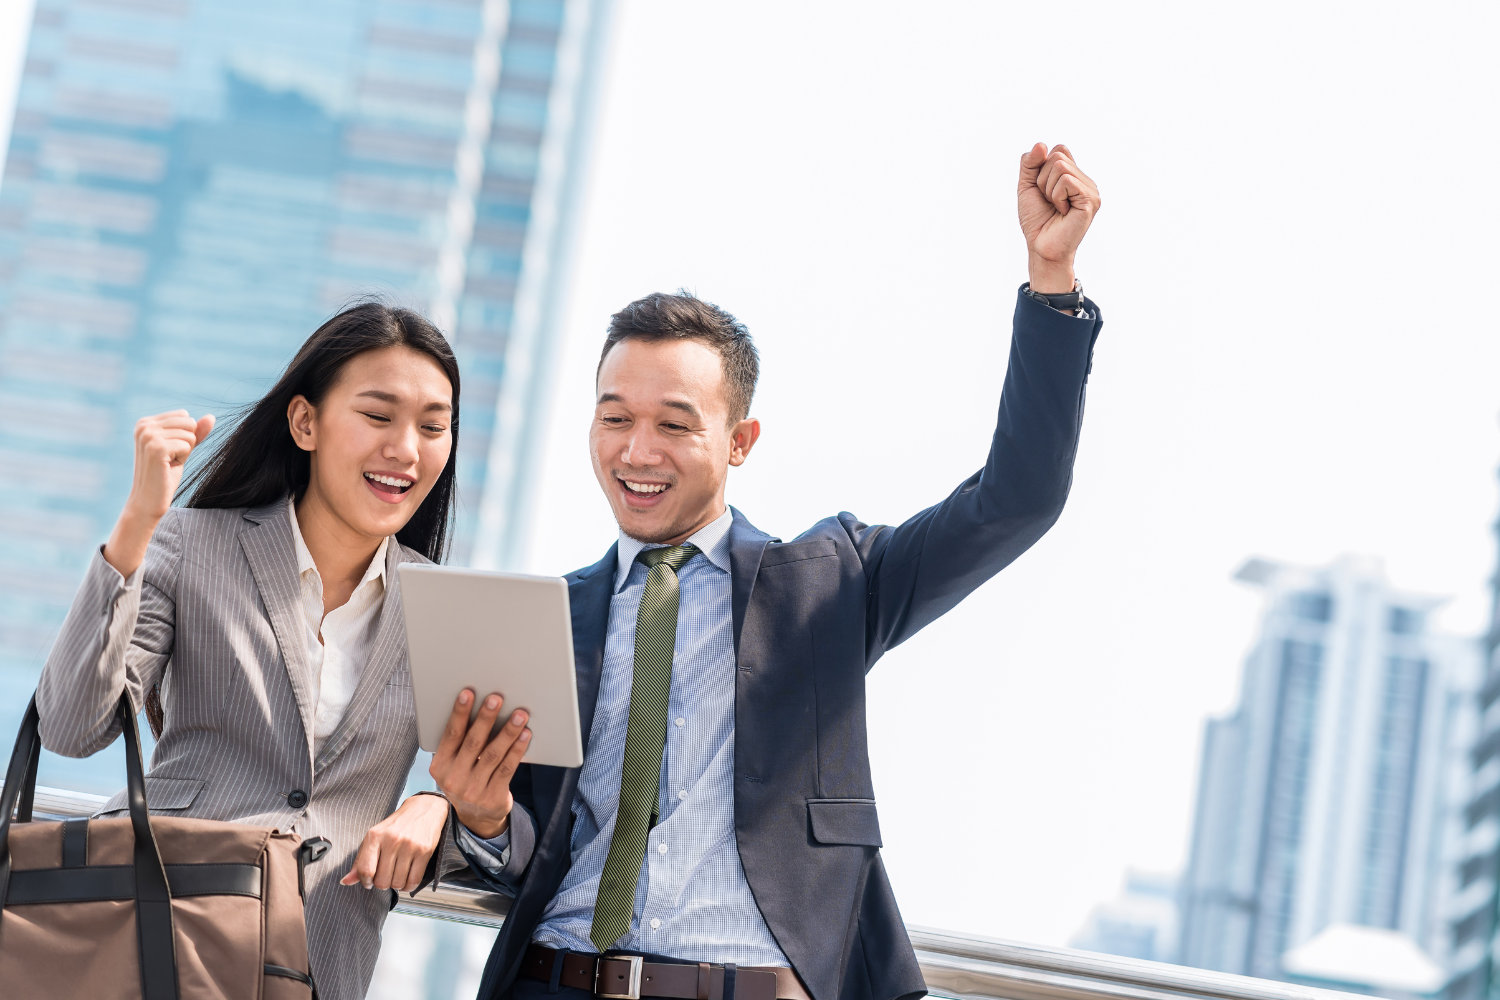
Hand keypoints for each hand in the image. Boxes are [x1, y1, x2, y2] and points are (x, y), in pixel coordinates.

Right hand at [103, 410, 214, 576]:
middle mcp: (144, 426)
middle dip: (186, 444)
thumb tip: (211, 417)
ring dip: (184, 452)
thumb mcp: (181, 449)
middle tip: (169, 460)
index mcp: (145, 422)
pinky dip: (183, 458)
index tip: (169, 452)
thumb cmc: (164, 475)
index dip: (184, 437)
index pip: (184, 416)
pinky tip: (167, 467)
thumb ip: (195, 432)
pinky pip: (187, 445)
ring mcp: (148, 436)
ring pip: (190, 434)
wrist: (148, 500)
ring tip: (167, 464)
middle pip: (189, 423)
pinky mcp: (156, 448)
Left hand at [340, 793, 449, 892]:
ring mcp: (409, 846)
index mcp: (375, 836)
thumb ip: (360, 861)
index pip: (365, 870)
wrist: (424, 810)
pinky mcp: (424, 851)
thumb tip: (345, 882)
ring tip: (396, 875)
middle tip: (385, 875)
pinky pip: (413, 881)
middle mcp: (392, 840)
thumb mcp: (374, 838)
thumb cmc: (396, 826)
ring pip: (397, 883)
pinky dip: (408, 886)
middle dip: (382, 883)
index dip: (365, 881)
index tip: (369, 882)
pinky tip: (406, 879)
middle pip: (381, 881)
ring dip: (396, 884)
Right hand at [428, 690, 531, 838]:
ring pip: (493, 755)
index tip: (467, 693)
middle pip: (473, 742)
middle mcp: (454, 779)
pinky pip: (507, 768)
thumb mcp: (454, 765)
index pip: (451, 735)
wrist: (477, 816)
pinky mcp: (493, 797)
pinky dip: (517, 749)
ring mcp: (473, 790)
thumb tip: (480, 707)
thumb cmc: (466, 778)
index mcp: (440, 766)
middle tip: (496, 698)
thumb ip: (461, 743)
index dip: (459, 713)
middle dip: (486, 718)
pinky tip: (525, 735)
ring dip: (508, 732)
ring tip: (519, 715)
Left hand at [1017, 143, 1100, 292]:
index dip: (1042, 167)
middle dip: (1042, 179)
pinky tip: (1062, 211)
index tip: (1042, 190)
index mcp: (1074, 175)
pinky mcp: (1091, 199)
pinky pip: (1066, 181)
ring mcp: (1091, 189)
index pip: (1059, 149)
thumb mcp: (1027, 186)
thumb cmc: (1036, 220)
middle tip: (1048, 201)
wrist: (1041, 246)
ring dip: (1048, 189)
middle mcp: (1085, 180)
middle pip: (1057, 156)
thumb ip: (1030, 164)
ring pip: (1060, 166)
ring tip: (1055, 207)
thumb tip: (1041, 144)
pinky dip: (1056, 196)